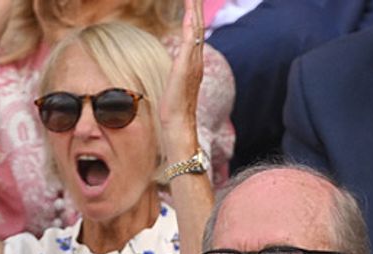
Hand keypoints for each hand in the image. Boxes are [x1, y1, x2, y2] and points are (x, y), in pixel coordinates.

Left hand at [158, 0, 204, 162]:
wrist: (178, 123)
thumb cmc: (174, 108)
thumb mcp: (174, 83)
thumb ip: (177, 71)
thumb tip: (176, 66)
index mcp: (193, 60)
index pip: (195, 31)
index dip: (193, 13)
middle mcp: (197, 58)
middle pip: (198, 24)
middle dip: (196, 5)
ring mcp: (193, 62)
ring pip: (197, 28)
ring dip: (195, 9)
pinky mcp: (186, 67)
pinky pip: (191, 41)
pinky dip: (191, 26)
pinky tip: (189, 13)